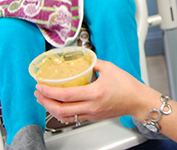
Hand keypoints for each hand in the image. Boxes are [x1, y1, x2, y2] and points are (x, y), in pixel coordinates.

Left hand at [35, 60, 158, 122]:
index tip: (41, 85)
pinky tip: (59, 106)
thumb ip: (94, 63)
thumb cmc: (128, 86)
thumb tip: (83, 58)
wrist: (138, 101)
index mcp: (95, 93)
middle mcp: (92, 106)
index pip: (65, 95)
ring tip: (45, 100)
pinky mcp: (93, 117)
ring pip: (65, 116)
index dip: (49, 91)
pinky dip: (62, 113)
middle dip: (45, 101)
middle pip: (61, 109)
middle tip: (38, 92)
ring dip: (51, 109)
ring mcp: (92, 114)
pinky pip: (73, 118)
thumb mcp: (110, 68)